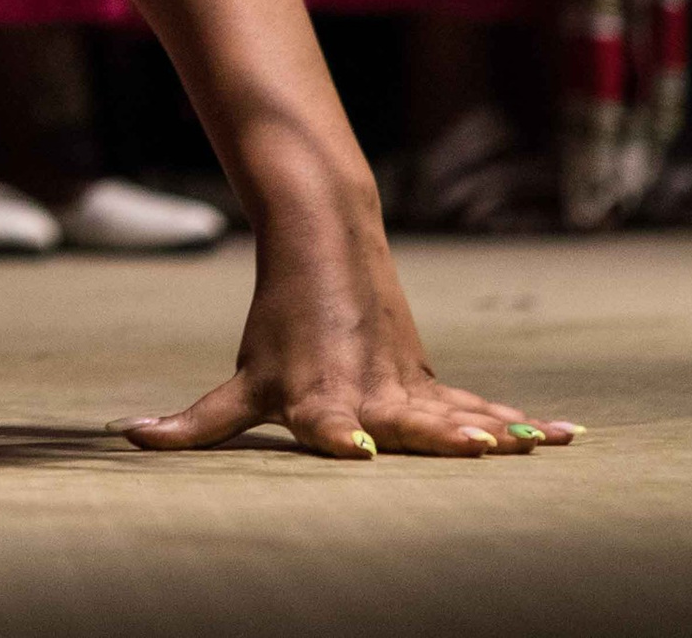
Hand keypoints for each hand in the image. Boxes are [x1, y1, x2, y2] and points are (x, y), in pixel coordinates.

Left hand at [116, 215, 579, 459]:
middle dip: (438, 437)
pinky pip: (480, 406)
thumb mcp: (241, 381)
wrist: (321, 243)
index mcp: (315, 399)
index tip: (353, 447)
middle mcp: (364, 394)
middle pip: (404, 422)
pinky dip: (521, 421)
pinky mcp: (432, 381)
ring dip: (490, 429)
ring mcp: (404, 385)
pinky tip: (565, 436)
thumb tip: (126, 438)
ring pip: (452, 413)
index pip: (325, 423)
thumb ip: (195, 423)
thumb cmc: (278, 329)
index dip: (336, 436)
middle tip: (475, 448)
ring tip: (523, 444)